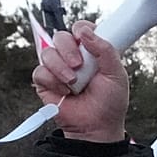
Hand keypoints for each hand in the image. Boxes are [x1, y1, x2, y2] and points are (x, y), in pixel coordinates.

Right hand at [31, 21, 127, 142]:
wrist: (97, 127)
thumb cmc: (110, 103)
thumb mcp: (117, 74)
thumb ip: (106, 50)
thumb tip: (86, 32)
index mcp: (92, 52)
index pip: (82, 29)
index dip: (81, 29)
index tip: (84, 37)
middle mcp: (73, 57)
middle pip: (61, 36)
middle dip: (68, 49)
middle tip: (79, 65)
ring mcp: (58, 68)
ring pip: (48, 53)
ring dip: (61, 68)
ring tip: (74, 83)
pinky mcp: (45, 81)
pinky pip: (40, 71)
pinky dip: (53, 81)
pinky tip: (65, 91)